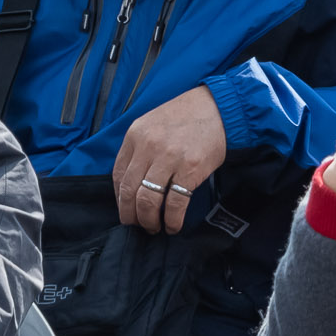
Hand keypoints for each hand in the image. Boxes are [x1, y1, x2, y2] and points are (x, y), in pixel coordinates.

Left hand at [113, 85, 228, 232]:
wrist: (217, 107)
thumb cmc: (185, 117)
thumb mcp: (152, 124)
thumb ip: (139, 149)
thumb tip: (133, 183)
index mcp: (135, 135)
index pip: (118, 175)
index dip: (120, 198)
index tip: (126, 210)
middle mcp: (148, 146)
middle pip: (130, 191)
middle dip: (131, 215)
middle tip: (136, 226)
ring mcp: (169, 158)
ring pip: (148, 201)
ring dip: (149, 221)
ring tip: (154, 228)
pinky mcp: (190, 169)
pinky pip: (175, 203)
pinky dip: (172, 220)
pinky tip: (173, 226)